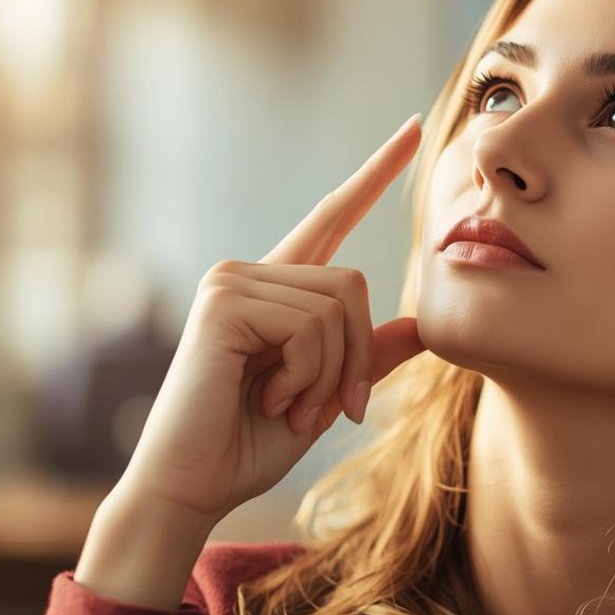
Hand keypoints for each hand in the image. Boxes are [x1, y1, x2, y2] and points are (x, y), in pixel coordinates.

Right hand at [114, 113, 428, 527]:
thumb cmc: (249, 443)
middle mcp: (250, 272)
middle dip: (355, 359)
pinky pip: (310, 325)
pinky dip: (307, 375)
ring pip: (337, 307)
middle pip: (354, 284)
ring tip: (288, 407)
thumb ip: (367, 356)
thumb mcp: (326, 395)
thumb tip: (420, 324)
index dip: (375, 173)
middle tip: (328, 409)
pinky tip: (269, 398)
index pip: (333, 216)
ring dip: (329, 375)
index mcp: (276, 288)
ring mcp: (231, 281)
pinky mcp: (223, 302)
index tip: (413, 128)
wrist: (194, 486)